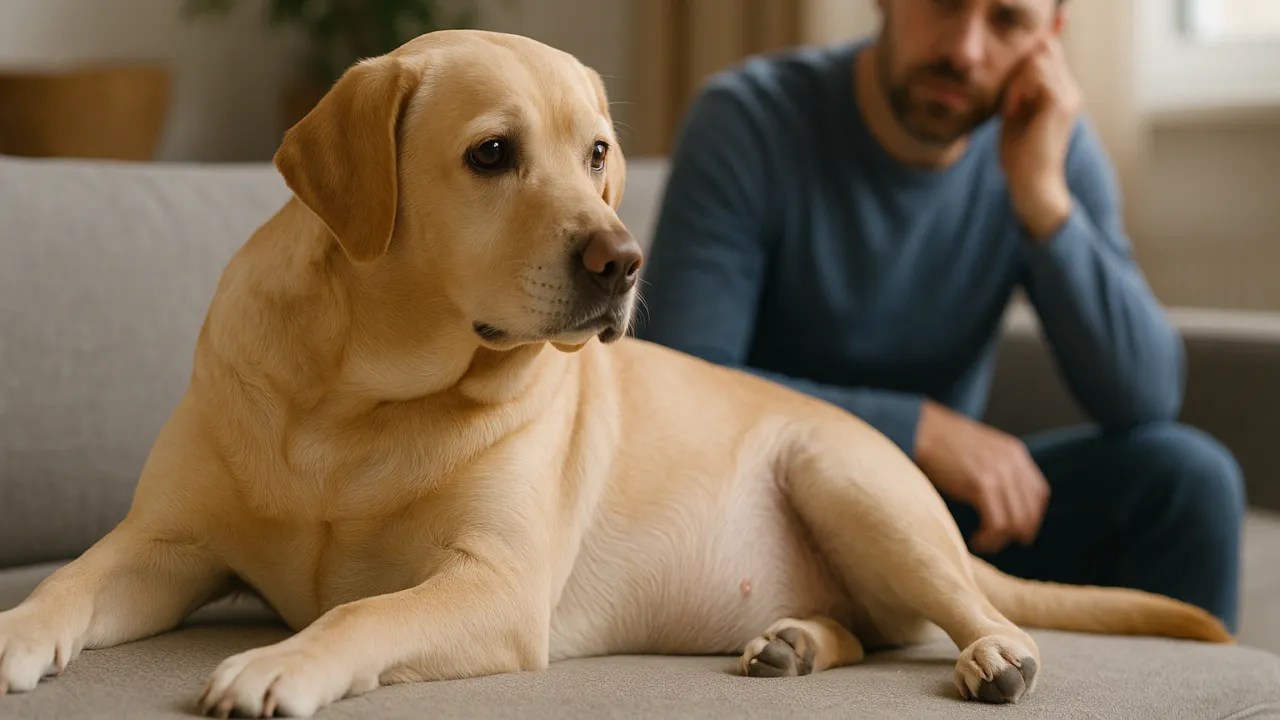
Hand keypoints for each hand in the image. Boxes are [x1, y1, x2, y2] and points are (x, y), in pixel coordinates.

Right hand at [914, 401, 1049, 554]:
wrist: (923, 430)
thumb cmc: (944, 442)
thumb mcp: (982, 449)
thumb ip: (997, 467)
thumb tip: (1001, 498)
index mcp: (1015, 453)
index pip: (1039, 494)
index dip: (1030, 516)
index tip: (1015, 530)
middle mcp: (1013, 463)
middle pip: (1030, 511)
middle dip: (1016, 533)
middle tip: (996, 542)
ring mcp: (999, 474)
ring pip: (1016, 522)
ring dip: (1000, 540)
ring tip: (983, 543)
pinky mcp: (982, 485)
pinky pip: (997, 524)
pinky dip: (989, 539)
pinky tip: (976, 541)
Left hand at [999, 37, 1081, 240]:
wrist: (1032, 184)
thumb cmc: (1020, 157)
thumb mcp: (1015, 117)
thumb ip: (1016, 92)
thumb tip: (1008, 69)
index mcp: (1062, 95)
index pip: (1048, 54)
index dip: (1024, 61)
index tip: (1007, 93)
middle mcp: (1070, 92)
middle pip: (1044, 51)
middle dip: (1017, 70)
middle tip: (1006, 102)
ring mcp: (1069, 96)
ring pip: (1038, 59)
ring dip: (1015, 81)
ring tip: (1009, 109)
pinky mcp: (1059, 103)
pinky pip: (1036, 74)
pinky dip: (1017, 89)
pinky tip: (1011, 112)